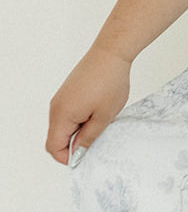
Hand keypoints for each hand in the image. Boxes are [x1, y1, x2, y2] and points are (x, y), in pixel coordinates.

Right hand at [46, 46, 130, 165]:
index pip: (53, 147)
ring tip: (99, 123)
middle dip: (74, 144)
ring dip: (78, 131)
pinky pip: (68, 114)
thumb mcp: (103, 117)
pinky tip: (97, 113)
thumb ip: (88, 138)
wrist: (110, 54)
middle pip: (56, 137)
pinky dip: (79, 120)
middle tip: (97, 140)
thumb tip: (78, 152)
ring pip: (63, 126)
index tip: (86, 156)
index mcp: (61, 115)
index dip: (68, 157)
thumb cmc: (109, 82)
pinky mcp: (67, 93)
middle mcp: (55, 108)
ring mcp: (60, 99)